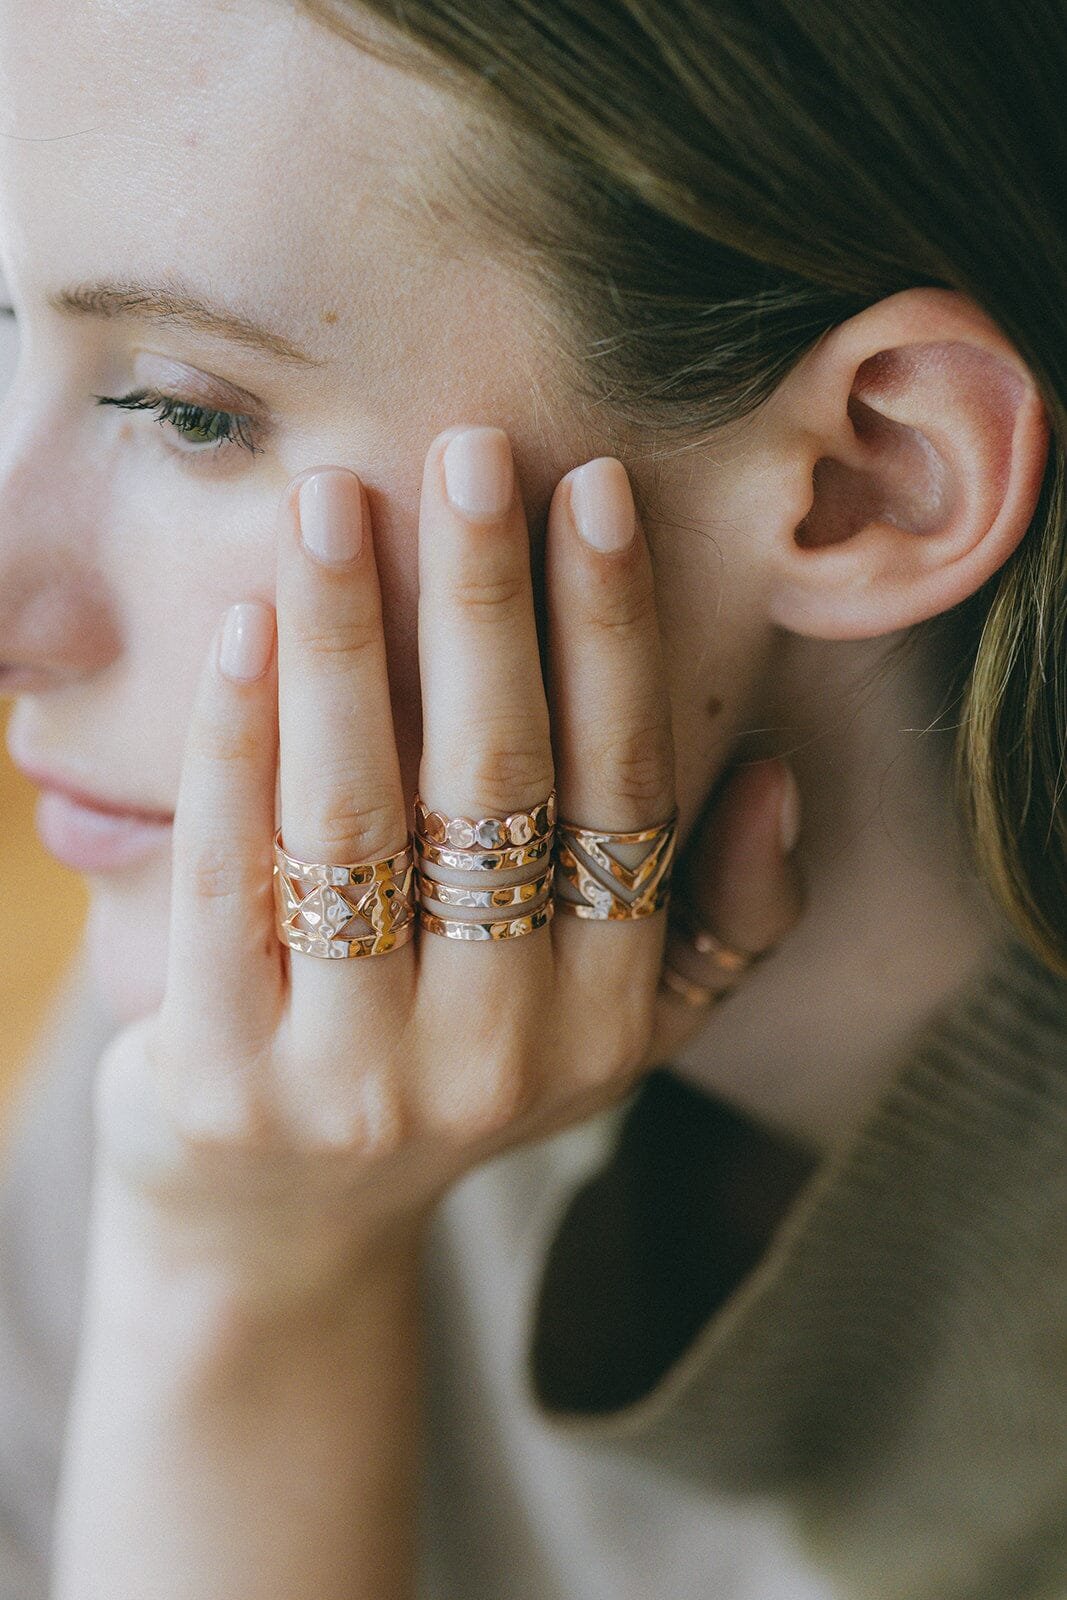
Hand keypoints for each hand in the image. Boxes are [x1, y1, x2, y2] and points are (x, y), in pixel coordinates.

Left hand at [90, 428, 802, 1317]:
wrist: (279, 1233)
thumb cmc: (454, 1079)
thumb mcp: (620, 1035)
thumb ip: (722, 926)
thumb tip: (772, 777)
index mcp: (605, 1017)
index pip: (621, 795)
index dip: (614, 636)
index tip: (590, 490)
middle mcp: (494, 1051)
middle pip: (494, 786)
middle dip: (484, 602)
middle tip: (468, 451)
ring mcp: (351, 1074)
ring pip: (355, 818)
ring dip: (346, 644)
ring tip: (333, 503)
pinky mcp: (219, 1081)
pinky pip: (224, 879)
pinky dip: (231, 744)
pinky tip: (241, 628)